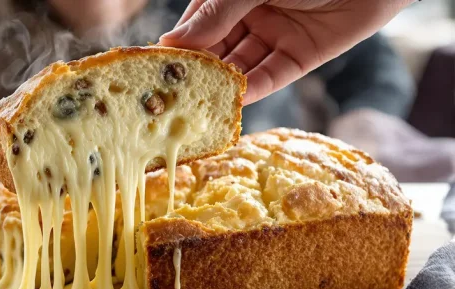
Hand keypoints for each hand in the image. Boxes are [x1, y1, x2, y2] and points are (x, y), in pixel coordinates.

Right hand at [160, 0, 413, 104]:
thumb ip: (215, 14)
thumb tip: (173, 42)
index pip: (196, 24)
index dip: (178, 46)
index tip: (156, 69)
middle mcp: (248, 15)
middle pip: (216, 50)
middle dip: (198, 72)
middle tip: (175, 98)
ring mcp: (273, 36)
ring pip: (240, 66)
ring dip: (223, 85)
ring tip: (201, 105)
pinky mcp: (300, 57)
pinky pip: (271, 76)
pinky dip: (254, 89)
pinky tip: (236, 100)